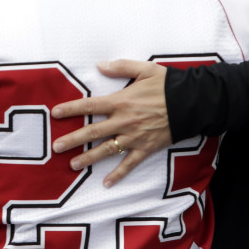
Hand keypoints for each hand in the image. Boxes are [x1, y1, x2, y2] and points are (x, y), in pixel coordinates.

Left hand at [51, 59, 170, 186]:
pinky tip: (106, 183)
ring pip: (106, 150)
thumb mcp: (145, 69)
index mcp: (121, 101)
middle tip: (56, 146)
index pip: (90, 105)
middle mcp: (124, 121)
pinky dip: (118, 174)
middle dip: (72, 139)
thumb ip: (121, 67)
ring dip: (88, 158)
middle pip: (93, 132)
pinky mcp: (146, 148)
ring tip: (72, 164)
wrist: (193, 103)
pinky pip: (129, 164)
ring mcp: (134, 137)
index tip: (56, 113)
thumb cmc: (169, 85)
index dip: (71, 109)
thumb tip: (99, 65)